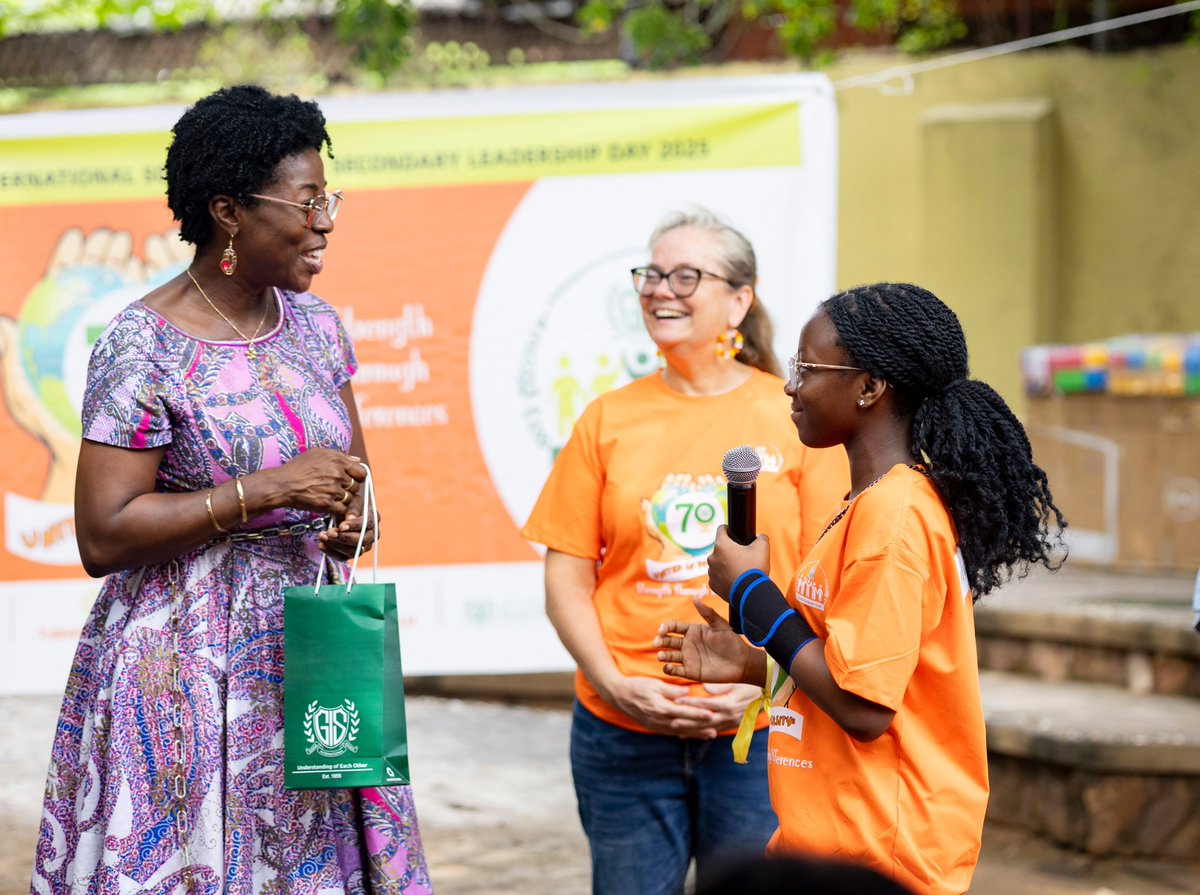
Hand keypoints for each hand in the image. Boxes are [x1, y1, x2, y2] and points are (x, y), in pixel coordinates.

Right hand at [272, 449, 365, 516]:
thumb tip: (357, 459)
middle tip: (336, 489)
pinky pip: (341, 508)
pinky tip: (327, 504)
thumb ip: (340, 456)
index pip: (361, 472)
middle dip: (349, 489)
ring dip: (342, 499)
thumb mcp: (317, 453)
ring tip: (329, 496)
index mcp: (337, 460)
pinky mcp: (326, 503)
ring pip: (349, 498)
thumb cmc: (298, 468)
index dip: (357, 477)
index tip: (350, 480)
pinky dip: (336, 508)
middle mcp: (337, 474)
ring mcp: (333, 489)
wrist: (282, 484)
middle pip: (356, 486)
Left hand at [319, 486, 380, 559]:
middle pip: (361, 541)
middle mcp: (371, 535)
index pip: (367, 525)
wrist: (344, 512)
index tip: (341, 526)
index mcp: (373, 519)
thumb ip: (352, 508)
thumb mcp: (351, 501)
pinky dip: (330, 552)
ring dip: (335, 545)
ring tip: (322, 536)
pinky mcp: (351, 553)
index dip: (354, 526)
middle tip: (329, 532)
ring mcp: (362, 546)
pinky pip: (342, 557)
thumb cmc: (349, 504)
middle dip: (344, 538)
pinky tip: (321, 545)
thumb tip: (350, 518)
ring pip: (352, 551)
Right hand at [602, 675, 722, 738]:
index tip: (711, 715)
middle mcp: (659, 719)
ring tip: (709, 735)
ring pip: (679, 732)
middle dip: (700, 729)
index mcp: (660, 707)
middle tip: (715, 731)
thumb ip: (671, 689)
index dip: (698, 715)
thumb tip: (687, 692)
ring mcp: (655, 725)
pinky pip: (671, 732)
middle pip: (683, 726)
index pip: (683, 713)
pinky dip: (683, 734)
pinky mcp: (653, 727)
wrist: (618, 696)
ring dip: (694, 734)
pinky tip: (693, 734)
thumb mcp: (654, 683)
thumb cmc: (637, 686)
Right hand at [655, 596, 759, 684]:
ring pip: (670, 656)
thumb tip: (694, 598)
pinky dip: (669, 669)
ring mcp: (688, 658)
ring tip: (661, 656)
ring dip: (663, 655)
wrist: (742, 663)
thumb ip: (707, 613)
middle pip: (668, 641)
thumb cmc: (732, 642)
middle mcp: (688, 644)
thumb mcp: (720, 625)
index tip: (662, 630)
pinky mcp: (691, 671)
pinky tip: (668, 668)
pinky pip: (676, 670)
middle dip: (660, 641)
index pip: (674, 627)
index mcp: (692, 631)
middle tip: (657, 642)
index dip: (666, 627)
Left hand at [674, 682, 765, 729]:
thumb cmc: (749, 684)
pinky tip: (687, 735)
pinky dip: (700, 733)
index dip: (690, 703)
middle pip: (704, 720)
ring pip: (707, 729)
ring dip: (691, 730)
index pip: (705, 704)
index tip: (676, 700)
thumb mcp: (735, 682)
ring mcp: (729, 723)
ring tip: (676, 730)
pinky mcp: (730, 725)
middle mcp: (728, 716)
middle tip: (671, 721)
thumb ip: (719, 686)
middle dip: (687, 721)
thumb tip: (703, 686)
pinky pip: (713, 731)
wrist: (766, 694)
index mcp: (728, 704)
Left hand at [706, 525, 770, 600]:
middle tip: (742, 557)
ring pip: (718, 563)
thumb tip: (760, 537)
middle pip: (720, 549)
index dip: (728, 529)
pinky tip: (735, 580)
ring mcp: (711, 572)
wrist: (751, 594)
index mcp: (722, 545)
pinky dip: (725, 577)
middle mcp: (712, 557)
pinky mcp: (713, 585)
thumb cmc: (755, 569)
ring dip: (726, 565)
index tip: (732, 533)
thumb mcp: (763, 548)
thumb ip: (761, 537)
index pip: (721, 529)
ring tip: (739, 571)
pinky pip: (718, 577)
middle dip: (730, 551)